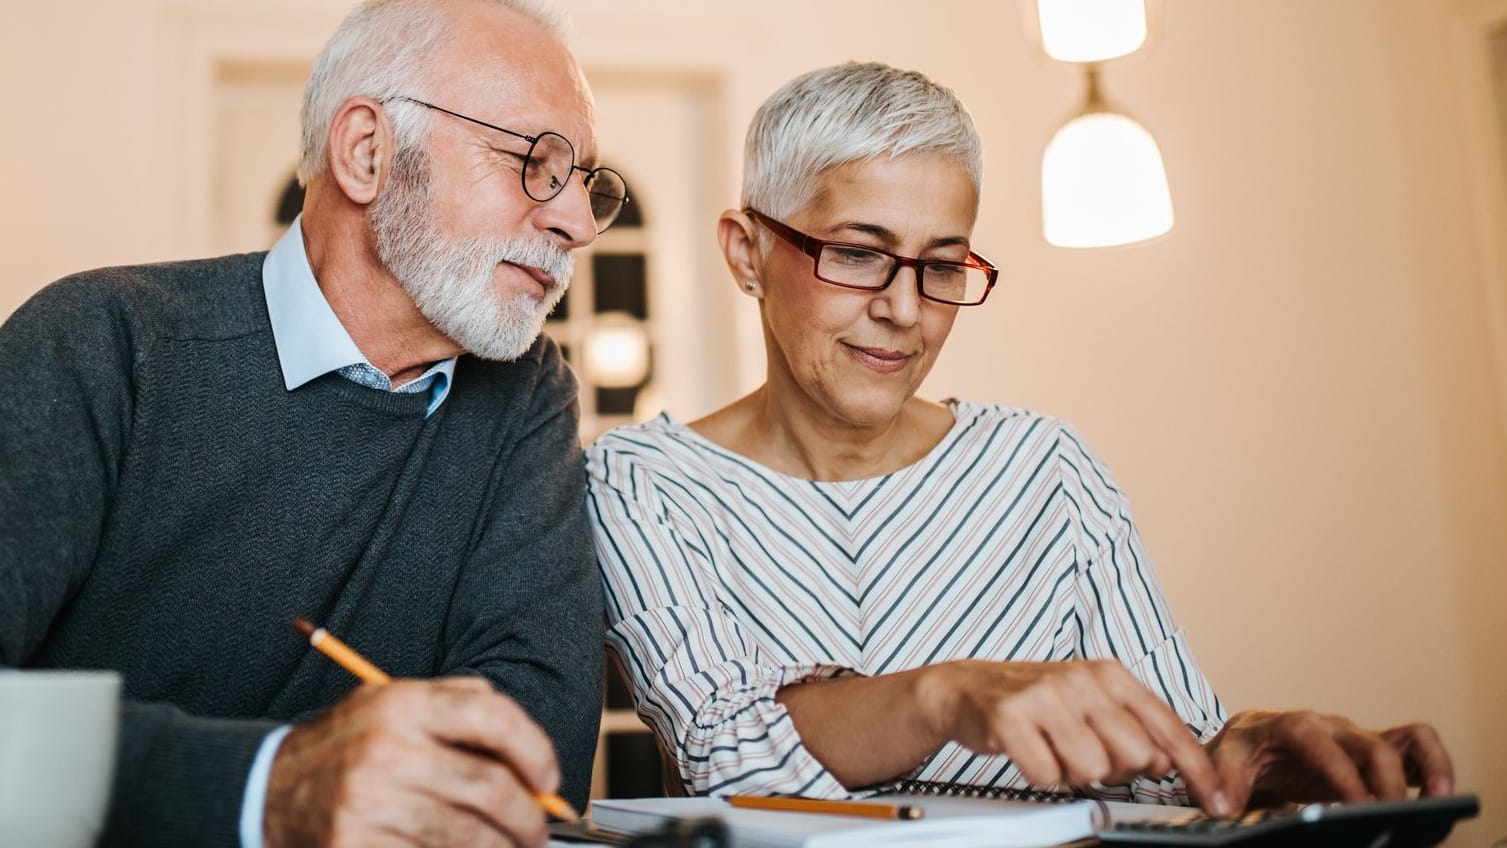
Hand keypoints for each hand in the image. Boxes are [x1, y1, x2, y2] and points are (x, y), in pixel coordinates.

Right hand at [263, 677, 560, 847]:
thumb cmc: (347, 747)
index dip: (535, 750)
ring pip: (467, 834)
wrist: (264, 789)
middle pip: (489, 786)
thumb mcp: (393, 703)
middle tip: (538, 831)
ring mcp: (370, 801)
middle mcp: (388, 749)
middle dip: (528, 817)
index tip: (548, 779)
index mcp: (403, 704)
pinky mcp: (355, 844)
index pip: (493, 716)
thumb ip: (459, 705)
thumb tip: (528, 748)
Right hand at [919, 660, 1231, 814]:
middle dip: (1114, 770)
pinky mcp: (1010, 716)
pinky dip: (1040, 775)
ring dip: (1072, 773)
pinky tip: (1030, 751)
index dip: (1197, 769)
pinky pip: (1046, 775)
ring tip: (1053, 749)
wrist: (967, 688)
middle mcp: (1081, 679)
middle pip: (1134, 756)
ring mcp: (1045, 696)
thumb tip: (1168, 761)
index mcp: (1110, 674)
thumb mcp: (1091, 704)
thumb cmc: (1035, 701)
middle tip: (1084, 753)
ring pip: (1091, 769)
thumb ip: (1134, 728)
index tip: (1216, 799)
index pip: (1168, 727)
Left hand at [1204, 710, 1454, 809]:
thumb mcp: (1224, 762)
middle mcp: (1330, 727)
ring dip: (1426, 766)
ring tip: (1439, 800)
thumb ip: (1224, 780)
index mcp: (1291, 725)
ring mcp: (1355, 738)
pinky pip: (1413, 747)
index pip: (1318, 742)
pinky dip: (1432, 764)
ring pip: (1402, 740)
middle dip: (1385, 781)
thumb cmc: (1240, 751)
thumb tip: (1224, 805)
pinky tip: (1439, 795)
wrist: (1249, 743)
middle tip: (1392, 816)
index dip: (1340, 772)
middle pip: (1369, 744)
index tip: (1356, 804)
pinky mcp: (1371, 753)